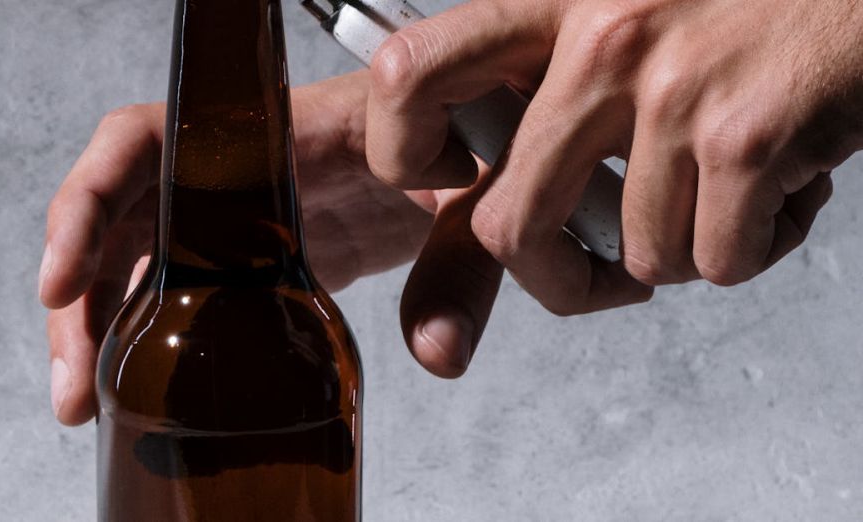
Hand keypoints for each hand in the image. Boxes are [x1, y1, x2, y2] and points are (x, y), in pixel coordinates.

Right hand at [39, 72, 501, 424]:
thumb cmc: (463, 138)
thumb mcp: (464, 188)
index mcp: (265, 132)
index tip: (57, 281)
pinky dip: (152, 336)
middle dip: (78, 301)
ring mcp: (240, 215)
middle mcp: (234, 171)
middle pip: (120, 219)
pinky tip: (144, 383)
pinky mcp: (256, 256)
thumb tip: (436, 353)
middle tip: (73, 385)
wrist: (471, 150)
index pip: (145, 143)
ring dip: (102, 328)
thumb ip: (458, 259)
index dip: (88, 204)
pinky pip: (181, 288)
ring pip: (140, 262)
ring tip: (85, 401)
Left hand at [365, 0, 862, 314]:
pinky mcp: (747, 138)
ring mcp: (672, 90)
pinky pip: (716, 262)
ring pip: (635, 260)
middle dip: (555, 275)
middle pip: (507, 226)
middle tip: (595, 261)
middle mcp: (601, 41)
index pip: (409, 73)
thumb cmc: (741, 4)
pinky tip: (778, 186)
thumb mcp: (621, 18)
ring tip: (722, 188)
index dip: (405, 150)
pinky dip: (749, 247)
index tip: (454, 172)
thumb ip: (548, 100)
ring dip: (681, 248)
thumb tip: (482, 204)